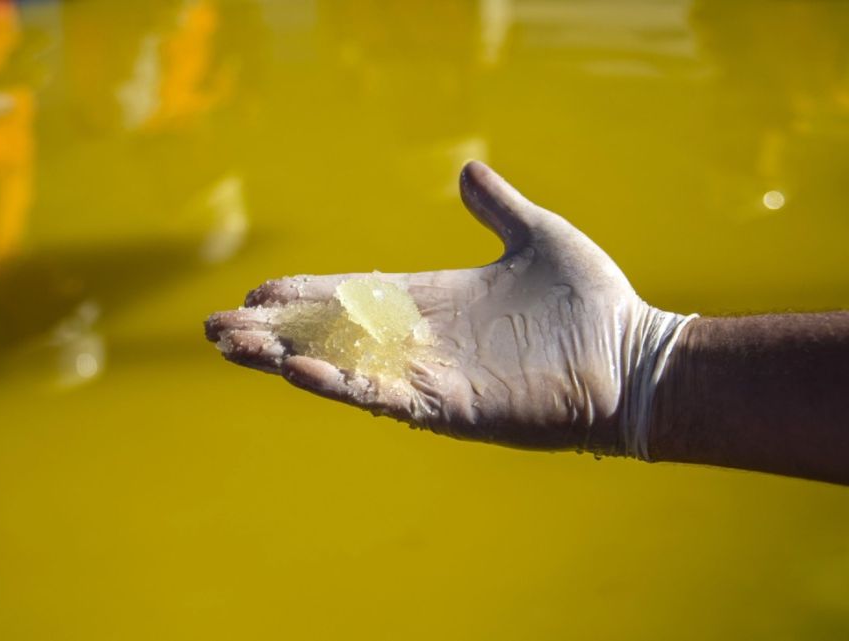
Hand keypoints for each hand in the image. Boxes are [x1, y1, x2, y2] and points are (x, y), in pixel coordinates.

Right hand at [206, 161, 693, 455]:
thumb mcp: (537, 236)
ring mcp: (431, 376)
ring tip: (231, 347)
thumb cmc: (592, 302)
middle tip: (213, 328)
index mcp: (433, 300)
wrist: (634, 358)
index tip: (257, 289)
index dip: (304, 294)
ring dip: (284, 358)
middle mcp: (422, 341)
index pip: (351, 296)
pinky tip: (295, 370)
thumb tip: (468, 170)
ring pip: (341, 367)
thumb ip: (498, 208)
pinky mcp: (448, 408)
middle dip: (273, 331)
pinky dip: (337, 384)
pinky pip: (381, 396)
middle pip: (330, 335)